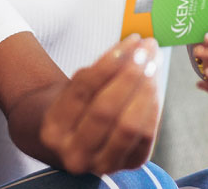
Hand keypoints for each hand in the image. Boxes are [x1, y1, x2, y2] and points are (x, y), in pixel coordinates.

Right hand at [37, 35, 162, 175]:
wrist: (71, 143)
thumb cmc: (74, 109)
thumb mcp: (72, 89)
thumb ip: (98, 73)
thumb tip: (133, 47)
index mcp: (54, 130)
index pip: (83, 89)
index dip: (110, 63)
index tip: (130, 41)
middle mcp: (75, 153)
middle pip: (106, 109)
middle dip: (130, 74)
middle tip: (146, 49)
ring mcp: (102, 164)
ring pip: (129, 124)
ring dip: (146, 88)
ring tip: (153, 61)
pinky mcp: (128, 165)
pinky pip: (146, 134)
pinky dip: (153, 106)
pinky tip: (154, 85)